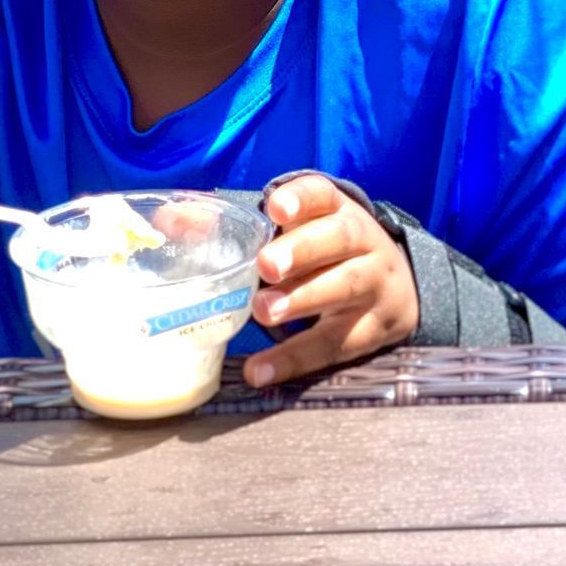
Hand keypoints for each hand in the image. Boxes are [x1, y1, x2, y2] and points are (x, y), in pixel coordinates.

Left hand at [243, 175, 417, 386]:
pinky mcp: (373, 328)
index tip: (276, 209)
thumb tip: (170, 221)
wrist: (395, 290)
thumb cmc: (324, 256)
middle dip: (303, 250)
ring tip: (263, 312)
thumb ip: (233, 229)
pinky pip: (335, 344)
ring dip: (303, 299)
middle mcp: (363, 241)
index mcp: (337, 211)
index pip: (323, 195)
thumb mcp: (295, 234)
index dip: (301, 199)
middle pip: (339, 238)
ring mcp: (374, 284)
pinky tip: (260, 369)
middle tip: (266, 266)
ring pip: (345, 286)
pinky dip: (295, 358)